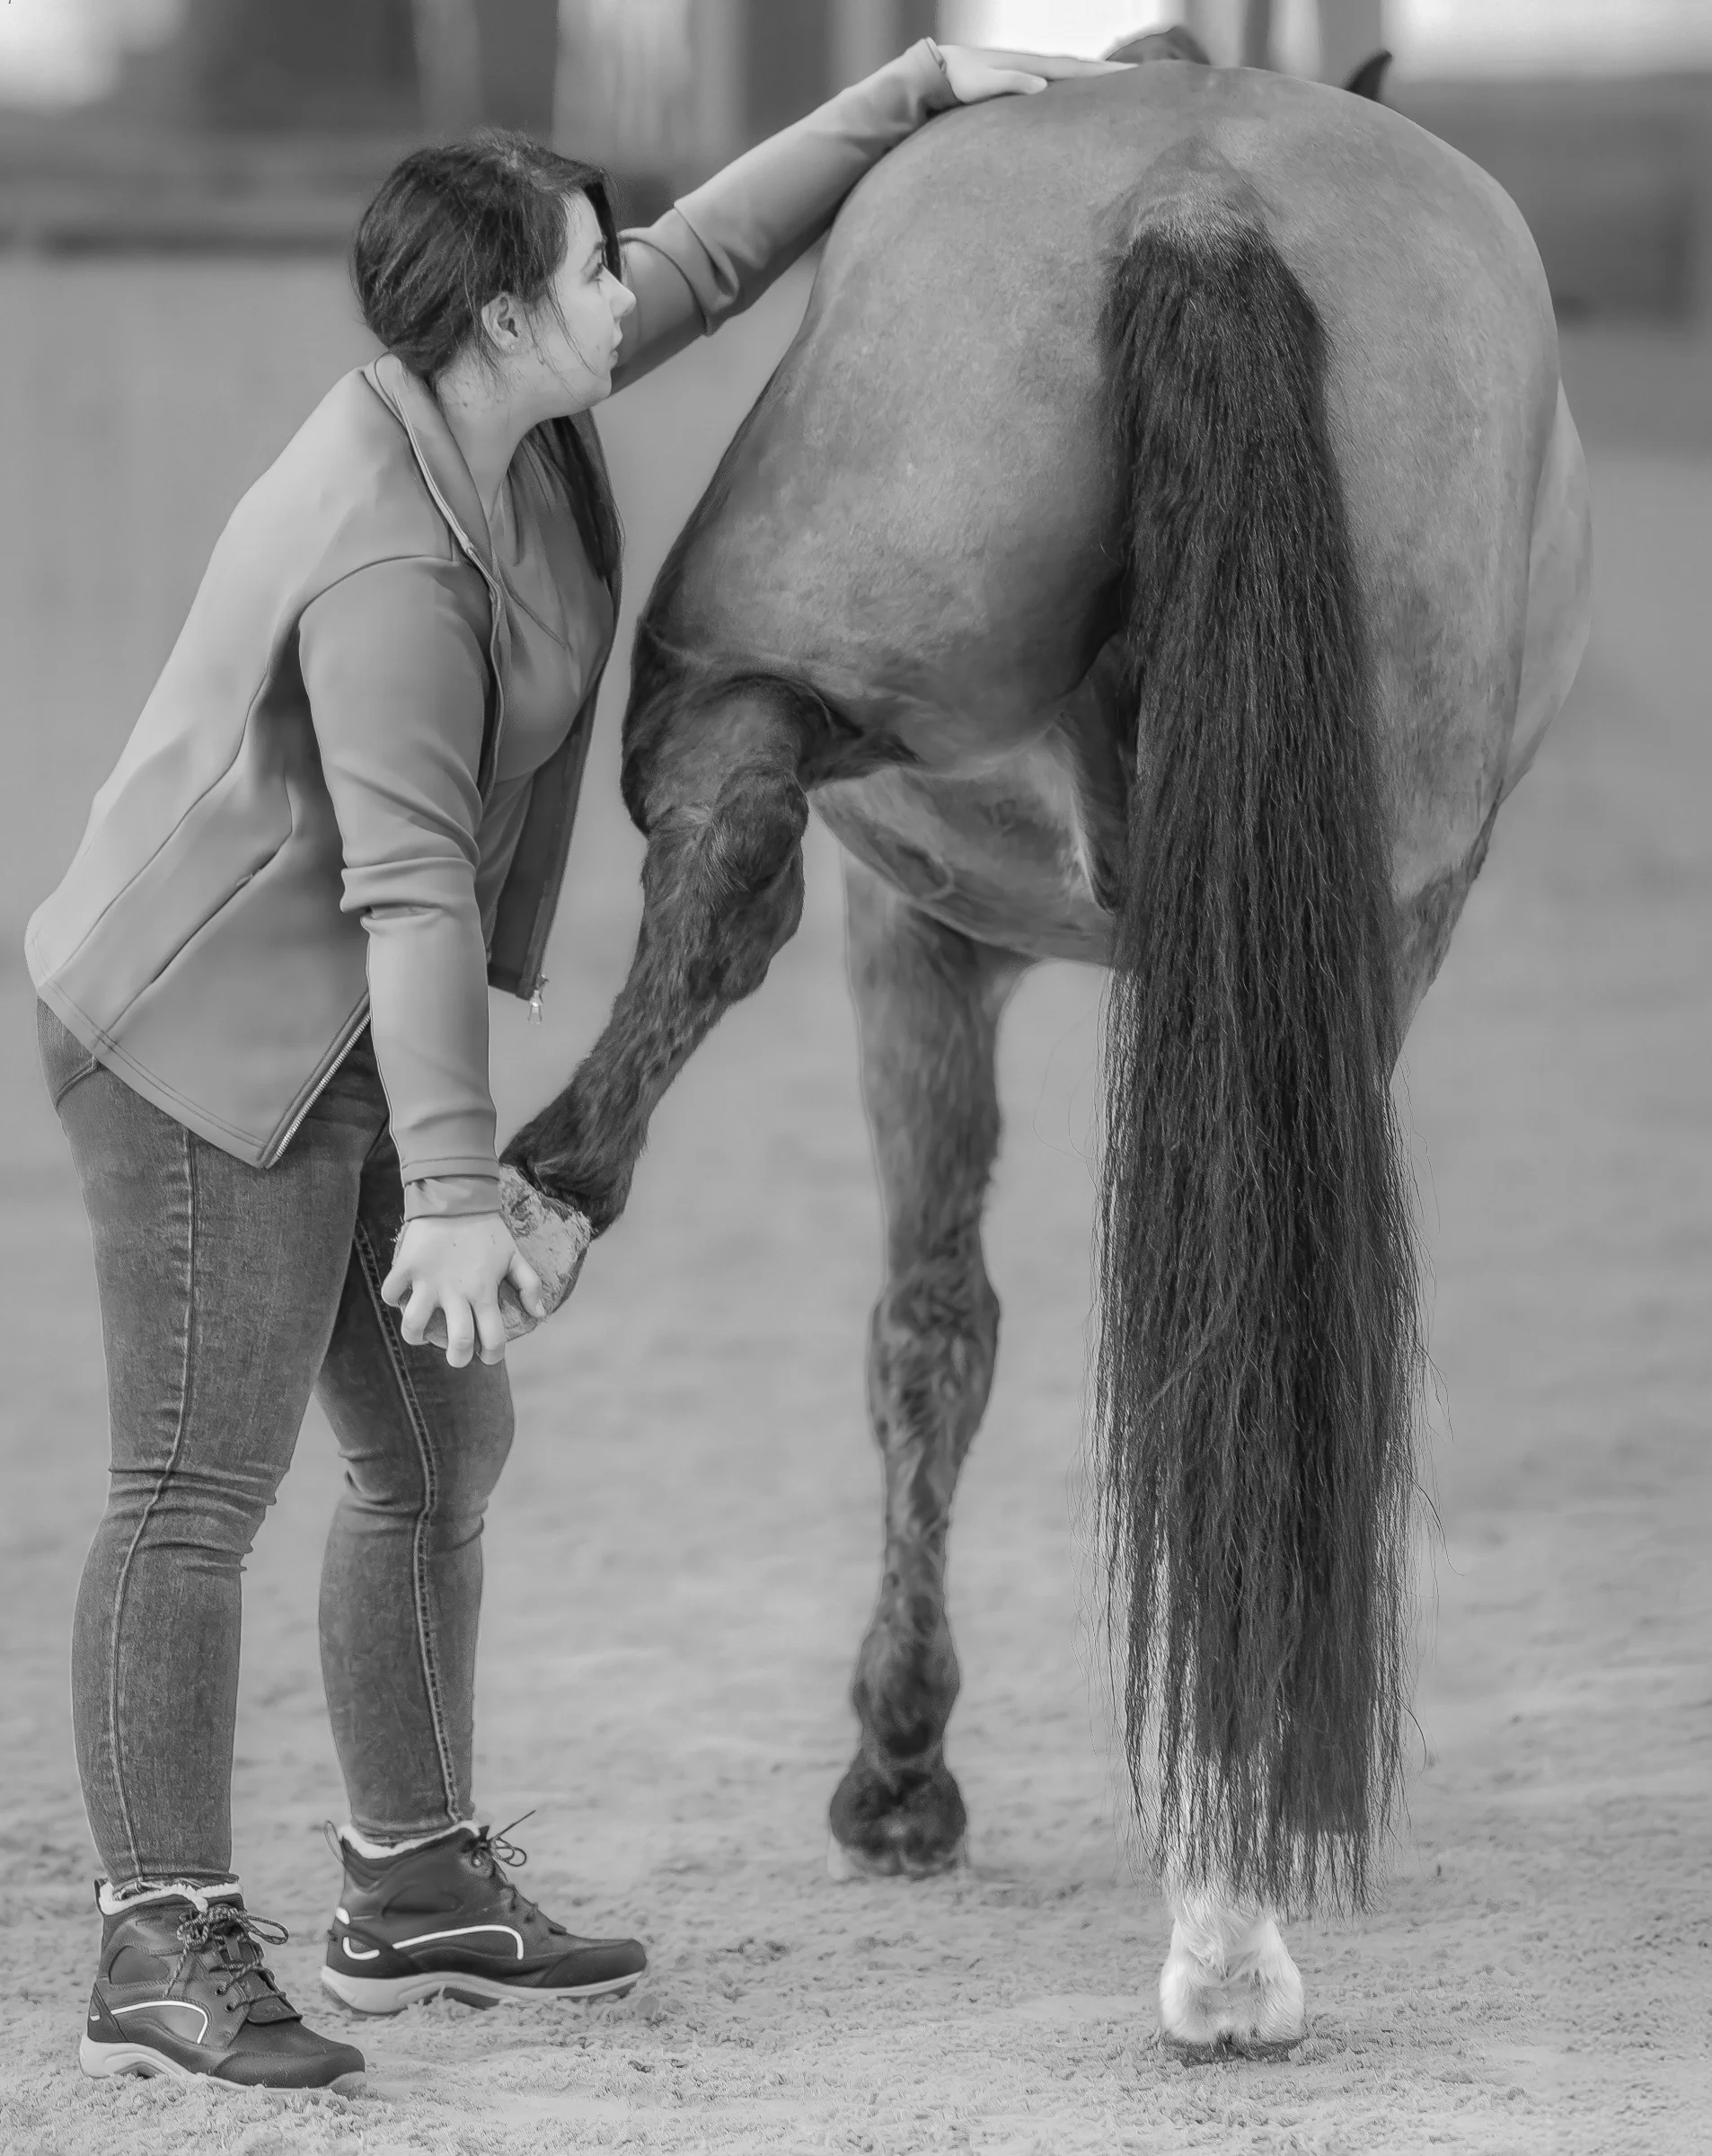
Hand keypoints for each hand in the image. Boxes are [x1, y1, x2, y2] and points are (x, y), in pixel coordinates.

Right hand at [382, 1211, 546, 1368]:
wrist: (457, 1196)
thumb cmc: (487, 1230)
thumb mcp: (514, 1255)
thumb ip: (530, 1285)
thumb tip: (539, 1314)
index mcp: (484, 1293)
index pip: (492, 1338)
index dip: (492, 1355)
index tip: (488, 1356)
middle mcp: (456, 1293)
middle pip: (456, 1343)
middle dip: (457, 1359)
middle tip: (456, 1355)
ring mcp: (428, 1281)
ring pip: (413, 1326)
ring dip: (416, 1336)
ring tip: (421, 1333)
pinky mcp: (407, 1267)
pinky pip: (391, 1293)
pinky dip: (393, 1299)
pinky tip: (402, 1297)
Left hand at [935, 44, 1133, 102]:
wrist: (940, 72)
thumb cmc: (961, 81)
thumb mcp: (984, 83)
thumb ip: (1012, 82)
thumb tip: (1042, 86)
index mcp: (1033, 66)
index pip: (1077, 69)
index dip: (1105, 72)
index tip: (1132, 75)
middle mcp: (1036, 67)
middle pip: (1080, 69)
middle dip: (1109, 73)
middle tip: (1141, 78)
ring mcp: (1030, 74)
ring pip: (1070, 76)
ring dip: (1093, 79)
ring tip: (1119, 86)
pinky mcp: (1022, 84)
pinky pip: (1056, 85)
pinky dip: (1073, 87)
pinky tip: (1080, 96)